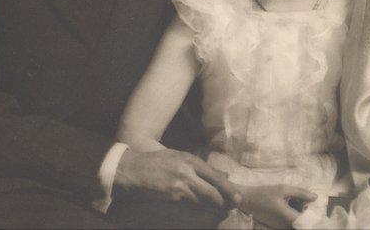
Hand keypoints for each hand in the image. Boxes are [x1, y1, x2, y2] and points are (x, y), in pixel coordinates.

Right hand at [114, 148, 241, 207]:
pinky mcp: (170, 198)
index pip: (215, 176)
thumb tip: (224, 174)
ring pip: (202, 201)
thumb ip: (202, 167)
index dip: (228, 188)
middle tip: (234, 207)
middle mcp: (186, 172)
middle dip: (225, 201)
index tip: (238, 197)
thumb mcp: (180, 157)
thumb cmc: (157, 162)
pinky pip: (189, 206)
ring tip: (223, 211)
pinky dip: (199, 210)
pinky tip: (205, 212)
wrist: (131, 170)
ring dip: (213, 208)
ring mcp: (177, 186)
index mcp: (189, 160)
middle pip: (212, 191)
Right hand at [238, 184, 317, 227]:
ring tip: (294, 201)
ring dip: (299, 213)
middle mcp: (285, 225)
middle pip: (302, 222)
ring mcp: (280, 227)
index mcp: (288, 216)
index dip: (312, 215)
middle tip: (303, 201)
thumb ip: (300, 193)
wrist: (247, 200)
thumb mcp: (283, 189)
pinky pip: (289, 222)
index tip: (313, 206)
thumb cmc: (264, 193)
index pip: (306, 222)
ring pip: (295, 223)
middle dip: (305, 212)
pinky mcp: (276, 226)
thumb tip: (315, 197)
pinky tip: (288, 205)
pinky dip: (292, 215)